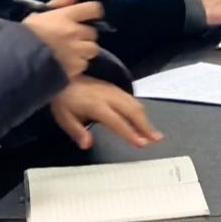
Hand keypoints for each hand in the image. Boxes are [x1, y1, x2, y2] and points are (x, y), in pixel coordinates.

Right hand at [20, 0, 103, 80]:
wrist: (13, 61)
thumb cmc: (24, 35)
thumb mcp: (38, 14)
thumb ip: (59, 3)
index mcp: (66, 16)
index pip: (94, 9)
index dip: (92, 13)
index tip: (87, 17)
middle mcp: (75, 32)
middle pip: (93, 33)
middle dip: (84, 36)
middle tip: (70, 40)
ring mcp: (76, 52)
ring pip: (91, 50)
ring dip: (83, 52)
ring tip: (68, 54)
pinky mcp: (75, 68)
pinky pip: (84, 65)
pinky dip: (77, 66)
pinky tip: (64, 65)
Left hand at [49, 76, 163, 151]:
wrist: (64, 77)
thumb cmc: (64, 100)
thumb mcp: (64, 118)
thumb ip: (77, 132)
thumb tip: (87, 145)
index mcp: (96, 105)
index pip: (117, 121)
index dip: (129, 133)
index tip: (141, 143)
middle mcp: (109, 96)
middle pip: (132, 111)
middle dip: (146, 126)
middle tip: (156, 139)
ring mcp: (114, 91)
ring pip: (135, 104)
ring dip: (146, 119)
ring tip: (154, 133)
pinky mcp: (116, 89)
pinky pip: (132, 100)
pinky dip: (141, 112)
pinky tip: (144, 120)